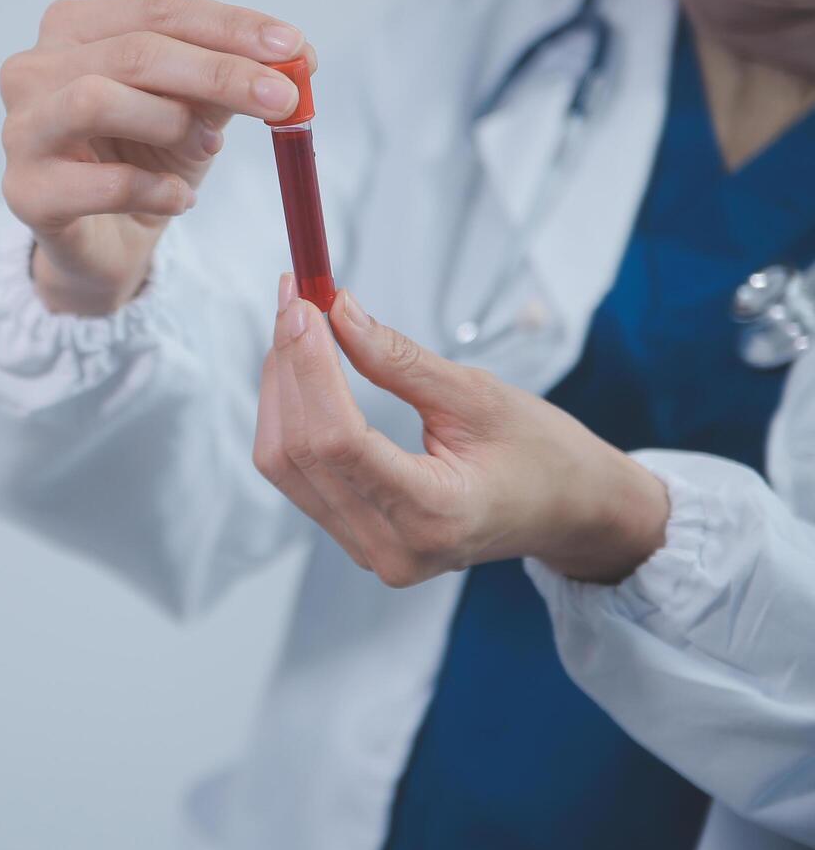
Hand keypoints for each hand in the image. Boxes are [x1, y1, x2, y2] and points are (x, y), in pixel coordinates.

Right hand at [0, 0, 315, 314]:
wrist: (104, 244)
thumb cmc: (142, 161)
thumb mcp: (193, 109)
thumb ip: (230, 78)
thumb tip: (294, 57)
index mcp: (75, 28)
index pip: (160, 9)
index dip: (232, 26)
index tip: (294, 48)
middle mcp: (32, 69)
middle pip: (134, 52)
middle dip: (219, 72)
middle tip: (282, 99)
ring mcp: (20, 131)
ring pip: (96, 100)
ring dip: (171, 122)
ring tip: (207, 148)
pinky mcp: (25, 192)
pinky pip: (102, 182)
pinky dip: (155, 189)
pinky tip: (179, 199)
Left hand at [252, 275, 669, 585]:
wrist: (568, 510)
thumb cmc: (542, 455)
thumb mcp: (478, 395)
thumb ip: (398, 358)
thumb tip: (338, 312)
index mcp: (434, 515)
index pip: (338, 440)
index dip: (309, 367)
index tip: (303, 305)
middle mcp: (391, 547)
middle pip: (300, 450)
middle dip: (288, 365)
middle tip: (295, 299)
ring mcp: (368, 550)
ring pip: (285, 464)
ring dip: (281, 388)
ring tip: (299, 327)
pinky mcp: (354, 537)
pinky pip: (297, 475)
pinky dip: (291, 416)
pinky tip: (301, 372)